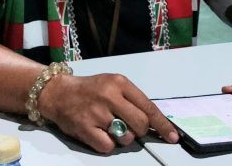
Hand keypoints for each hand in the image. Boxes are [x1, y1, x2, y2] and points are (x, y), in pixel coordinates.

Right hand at [38, 73, 178, 152]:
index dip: (162, 125)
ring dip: (122, 138)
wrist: (58, 92)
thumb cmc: (91, 89)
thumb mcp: (113, 85)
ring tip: (109, 127)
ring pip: (125, 137)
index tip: (173, 136)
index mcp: (120, 83)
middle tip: (131, 129)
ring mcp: (97, 113)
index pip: (148, 107)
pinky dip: (107, 145)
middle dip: (140, 131)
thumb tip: (153, 122)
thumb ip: (132, 100)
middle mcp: (110, 96)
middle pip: (140, 124)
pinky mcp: (85, 128)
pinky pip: (108, 146)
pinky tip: (99, 133)